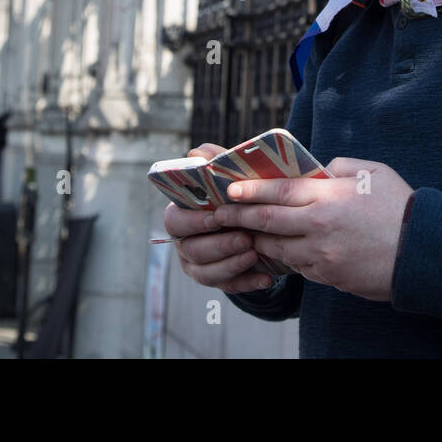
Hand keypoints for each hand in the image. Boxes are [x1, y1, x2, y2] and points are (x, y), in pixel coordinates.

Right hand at [162, 143, 273, 293]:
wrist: (264, 221)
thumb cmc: (242, 195)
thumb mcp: (233, 178)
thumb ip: (216, 164)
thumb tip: (197, 154)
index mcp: (182, 215)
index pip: (175, 221)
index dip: (193, 221)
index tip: (217, 217)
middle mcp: (185, 242)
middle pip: (191, 250)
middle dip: (218, 245)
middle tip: (244, 238)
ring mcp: (198, 265)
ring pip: (206, 273)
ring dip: (231, 264)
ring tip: (255, 253)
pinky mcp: (218, 281)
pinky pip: (228, 287)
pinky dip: (247, 282)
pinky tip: (266, 277)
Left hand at [212, 158, 413, 301]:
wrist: (424, 252)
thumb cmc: (401, 207)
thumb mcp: (373, 172)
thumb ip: (340, 166)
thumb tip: (319, 170)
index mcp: (329, 197)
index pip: (279, 191)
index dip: (251, 190)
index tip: (230, 189)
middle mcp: (319, 227)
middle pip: (268, 221)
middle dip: (241, 217)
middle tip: (220, 214)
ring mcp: (322, 256)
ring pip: (279, 248)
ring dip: (260, 240)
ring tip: (246, 233)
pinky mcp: (329, 277)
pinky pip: (299, 267)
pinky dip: (287, 258)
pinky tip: (282, 251)